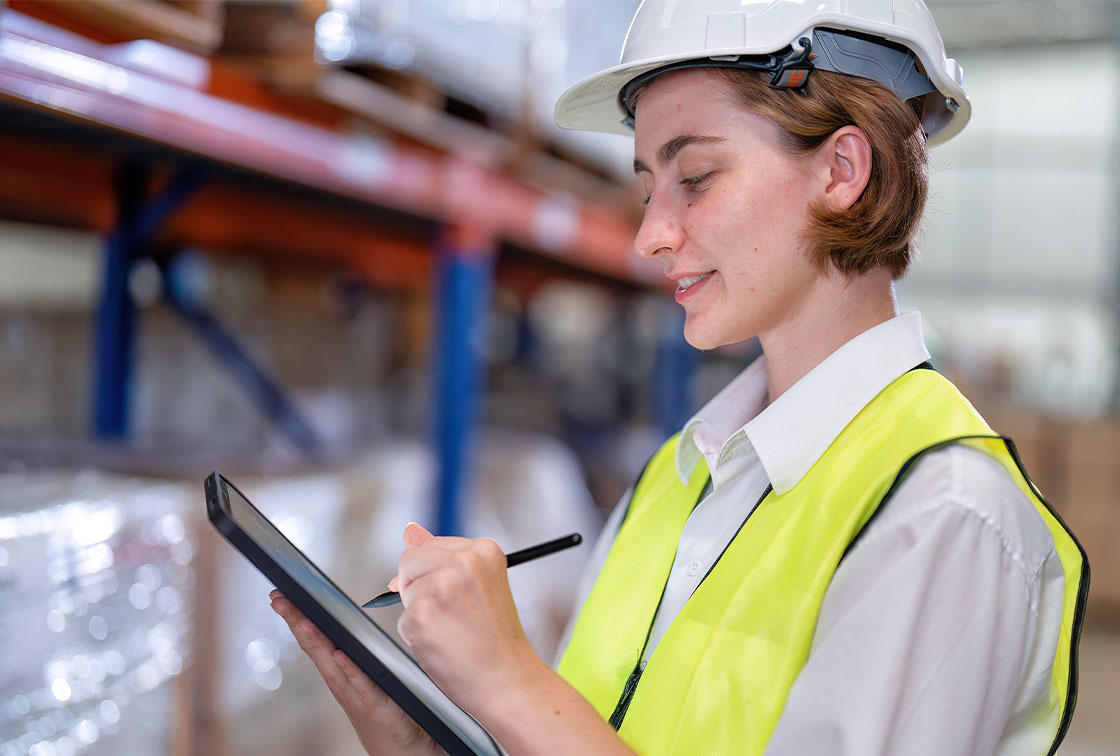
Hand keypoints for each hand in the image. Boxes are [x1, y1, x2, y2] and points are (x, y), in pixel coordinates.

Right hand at [270, 590, 444, 755]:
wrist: (396, 744)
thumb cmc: (382, 703)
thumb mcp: (365, 671)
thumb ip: (356, 646)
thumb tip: (350, 615)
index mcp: (338, 668)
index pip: (313, 637)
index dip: (296, 616)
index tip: (280, 595)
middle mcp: (340, 680)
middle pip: (315, 646)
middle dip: (296, 621)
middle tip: (280, 599)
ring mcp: (355, 694)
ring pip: (332, 663)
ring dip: (316, 641)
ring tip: (303, 619)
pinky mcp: (376, 705)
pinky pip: (362, 685)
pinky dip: (350, 670)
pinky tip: (341, 655)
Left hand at [389, 523, 547, 712]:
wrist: (509, 680)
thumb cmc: (497, 639)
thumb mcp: (480, 585)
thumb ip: (445, 557)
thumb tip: (410, 531)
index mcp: (483, 550)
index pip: (431, 546)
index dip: (430, 572)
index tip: (448, 595)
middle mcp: (463, 561)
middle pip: (410, 560)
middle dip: (419, 588)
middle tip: (451, 615)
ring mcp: (441, 586)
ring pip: (406, 592)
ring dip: (421, 614)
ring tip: (454, 631)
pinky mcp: (422, 614)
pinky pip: (403, 621)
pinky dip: (418, 638)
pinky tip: (445, 645)